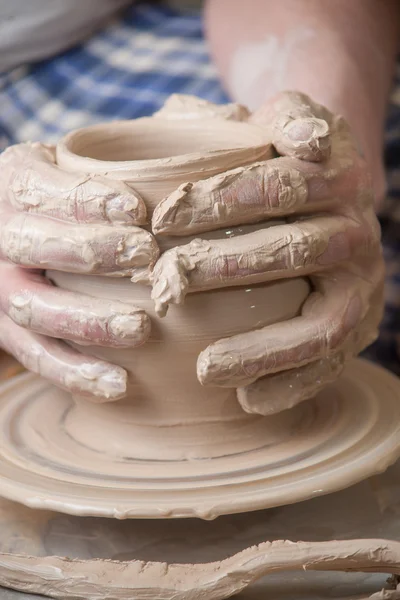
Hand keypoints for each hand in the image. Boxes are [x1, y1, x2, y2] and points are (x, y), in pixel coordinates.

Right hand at [0, 143, 158, 401]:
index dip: (83, 197)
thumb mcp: (106, 156)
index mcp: (19, 180)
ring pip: (33, 307)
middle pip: (29, 242)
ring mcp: (3, 288)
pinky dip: (77, 372)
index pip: (39, 184)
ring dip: (87, 319)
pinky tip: (121, 385)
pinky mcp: (14, 336)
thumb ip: (163, 135)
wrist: (28, 245)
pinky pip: (40, 359)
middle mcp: (2, 233)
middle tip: (146, 257)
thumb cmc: (89, 198)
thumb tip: (238, 116)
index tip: (136, 209)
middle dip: (87, 249)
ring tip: (141, 327)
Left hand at [150, 92, 383, 414]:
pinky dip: (292, 385)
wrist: (333, 192)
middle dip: (227, 269)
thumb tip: (243, 124)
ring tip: (206, 370)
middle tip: (167, 285)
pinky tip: (247, 402)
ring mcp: (361, 286)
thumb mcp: (273, 123)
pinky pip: (331, 364)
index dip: (220, 200)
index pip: (278, 185)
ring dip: (263, 349)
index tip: (161, 217)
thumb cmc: (281, 161)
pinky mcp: (359, 327)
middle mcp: (356, 232)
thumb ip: (254, 116)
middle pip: (293, 252)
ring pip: (320, 324)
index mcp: (336, 176)